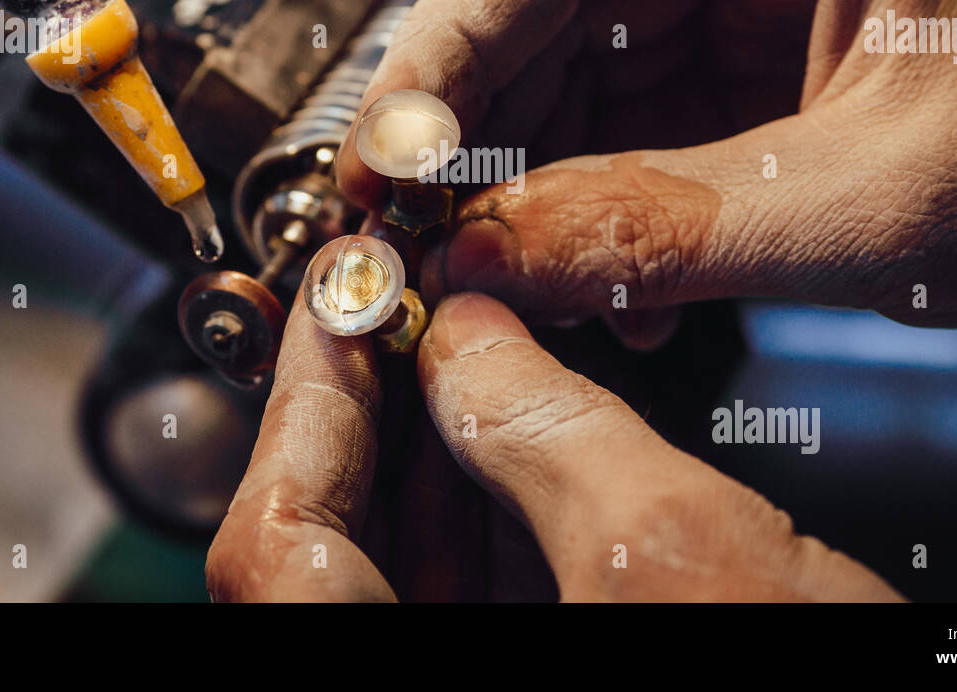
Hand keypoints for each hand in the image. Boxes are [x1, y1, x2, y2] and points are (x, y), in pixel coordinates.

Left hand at [206, 293, 901, 600]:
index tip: (336, 304)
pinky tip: (519, 431)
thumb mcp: (676, 556)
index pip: (280, 551)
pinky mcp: (540, 683)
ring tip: (456, 348)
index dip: (303, 410)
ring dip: (429, 455)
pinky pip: (476, 599)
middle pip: (334, 556)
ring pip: (405, 573)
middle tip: (399, 312)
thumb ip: (550, 429)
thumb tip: (469, 339)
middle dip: (371, 418)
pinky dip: (489, 510)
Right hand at [337, 0, 956, 377]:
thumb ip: (659, 231)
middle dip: (477, 112)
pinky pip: (628, 117)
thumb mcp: (870, 212)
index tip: (392, 148)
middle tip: (413, 217)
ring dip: (528, 169)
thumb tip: (481, 257)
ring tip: (506, 269)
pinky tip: (600, 279)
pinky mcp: (756, 61)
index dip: (455, 36)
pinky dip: (590, 197)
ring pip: (578, 58)